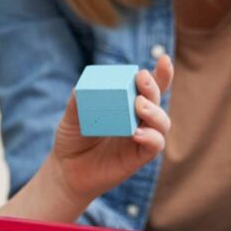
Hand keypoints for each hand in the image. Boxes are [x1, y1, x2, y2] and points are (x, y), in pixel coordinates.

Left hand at [48, 57, 173, 204]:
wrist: (66, 170)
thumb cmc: (72, 139)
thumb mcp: (71, 117)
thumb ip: (77, 102)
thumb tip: (82, 87)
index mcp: (127, 103)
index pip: (149, 87)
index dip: (161, 74)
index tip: (164, 59)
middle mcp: (138, 119)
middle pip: (157, 100)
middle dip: (154, 87)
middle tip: (141, 79)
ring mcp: (141, 138)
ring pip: (162, 122)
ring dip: (155, 112)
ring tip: (139, 106)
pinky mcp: (139, 157)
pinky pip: (154, 146)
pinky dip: (151, 137)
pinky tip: (137, 133)